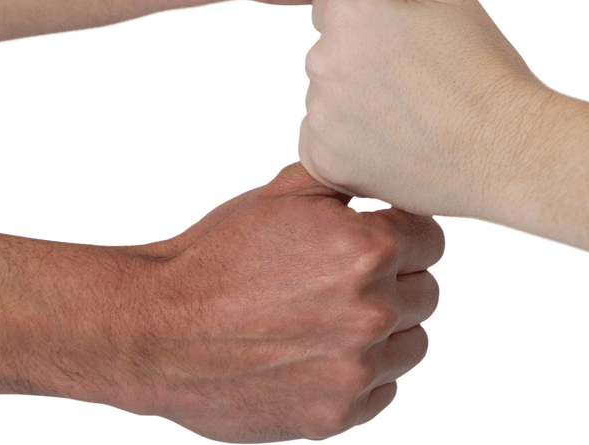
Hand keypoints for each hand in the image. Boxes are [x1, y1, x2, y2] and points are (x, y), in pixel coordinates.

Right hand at [106, 163, 443, 442]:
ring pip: (414, 342)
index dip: (404, 233)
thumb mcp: (282, 194)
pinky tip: (321, 353)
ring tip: (335, 317)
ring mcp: (356, 369)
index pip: (432, 238)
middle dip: (398, 279)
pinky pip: (385, 390)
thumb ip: (347, 181)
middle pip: (427, 290)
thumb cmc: (218, 253)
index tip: (377, 237)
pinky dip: (364, 374)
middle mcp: (372, 310)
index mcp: (365, 248)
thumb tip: (386, 173)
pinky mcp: (337, 415)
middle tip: (347, 278)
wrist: (157, 330)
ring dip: (388, 329)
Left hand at [299, 0, 553, 221]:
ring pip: (325, 98)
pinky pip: (322, 143)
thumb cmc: (484, 68)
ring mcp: (319, 115)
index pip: (333, 6)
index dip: (372, 23)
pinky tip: (394, 145)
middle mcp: (320, 60)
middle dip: (359, 63)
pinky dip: (348, 146)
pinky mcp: (323, 162)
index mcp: (347, 14)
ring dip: (354, 104)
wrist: (510, 152)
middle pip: (328, 52)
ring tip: (412, 117)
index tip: (408, 46)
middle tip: (416, 85)